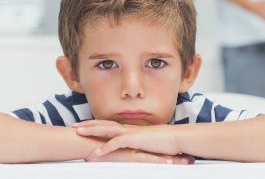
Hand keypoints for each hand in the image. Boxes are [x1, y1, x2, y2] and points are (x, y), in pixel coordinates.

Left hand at [74, 120, 193, 163]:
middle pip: (105, 124)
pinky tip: (97, 153)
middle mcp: (129, 129)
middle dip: (89, 125)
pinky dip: (106, 147)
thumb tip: (131, 147)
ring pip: (108, 130)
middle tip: (74, 126)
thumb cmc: (165, 141)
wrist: (177, 138)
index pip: (110, 125)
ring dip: (93, 131)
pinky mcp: (136, 140)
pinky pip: (118, 143)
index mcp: (131, 129)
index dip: (96, 124)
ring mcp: (132, 133)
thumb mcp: (147, 142)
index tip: (84, 125)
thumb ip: (137, 143)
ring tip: (79, 133)